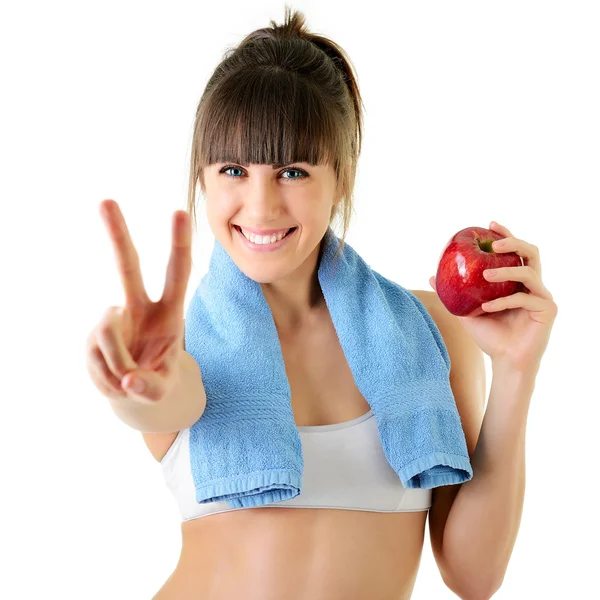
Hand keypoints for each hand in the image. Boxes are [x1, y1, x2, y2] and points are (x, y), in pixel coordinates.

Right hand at [85, 199, 192, 402]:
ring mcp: (111, 319)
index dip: (179, 244)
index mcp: (169, 311)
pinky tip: (113, 379)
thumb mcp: (163, 389)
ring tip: (128, 378)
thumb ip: (152, 388)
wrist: (131, 389)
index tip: (179, 211)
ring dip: (118, 366)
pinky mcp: (91, 335)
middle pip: (127, 266)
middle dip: (117, 233)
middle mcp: (138, 307)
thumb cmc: (156, 379)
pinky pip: (95, 357)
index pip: (177, 273)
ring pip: (108, 335)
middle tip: (105, 200)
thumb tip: (128, 380)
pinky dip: (106, 378)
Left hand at [429, 220, 557, 374]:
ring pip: (529, 272)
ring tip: (485, 275)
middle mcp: (533, 285)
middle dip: (513, 242)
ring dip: (505, 271)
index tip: (489, 225)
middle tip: (493, 245)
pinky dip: (503, 301)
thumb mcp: (467, 311)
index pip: (515, 251)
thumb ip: (455, 293)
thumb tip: (431, 277)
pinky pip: (524, 297)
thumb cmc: (490, 337)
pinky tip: (487, 308)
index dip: (505, 235)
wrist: (505, 363)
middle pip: (531, 252)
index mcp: (518, 281)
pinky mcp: (547, 309)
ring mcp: (542, 296)